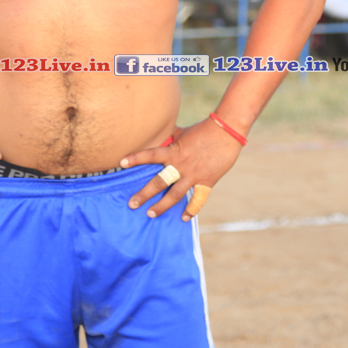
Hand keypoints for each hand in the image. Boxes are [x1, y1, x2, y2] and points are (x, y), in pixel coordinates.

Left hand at [120, 118, 243, 220]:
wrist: (227, 132)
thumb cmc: (204, 129)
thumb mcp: (182, 132)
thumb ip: (169, 137)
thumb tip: (156, 136)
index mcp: (174, 151)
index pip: (150, 155)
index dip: (136, 158)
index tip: (121, 162)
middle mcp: (181, 165)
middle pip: (159, 183)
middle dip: (144, 194)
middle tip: (132, 204)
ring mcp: (194, 175)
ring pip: (175, 195)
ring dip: (162, 206)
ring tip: (150, 214)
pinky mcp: (207, 181)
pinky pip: (198, 199)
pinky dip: (191, 210)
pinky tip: (184, 218)